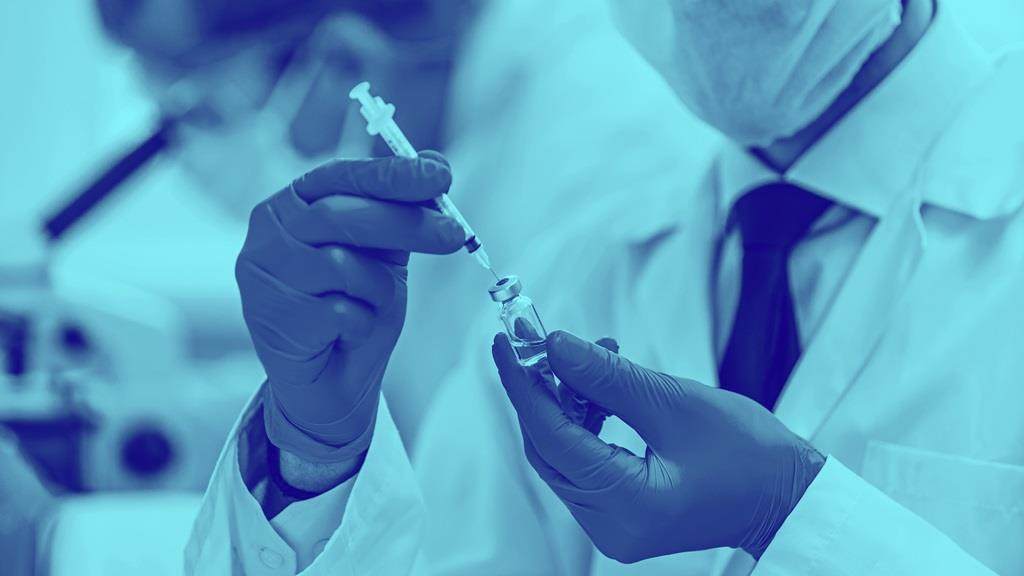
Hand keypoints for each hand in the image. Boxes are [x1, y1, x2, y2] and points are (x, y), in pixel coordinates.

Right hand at [237, 152, 463, 464]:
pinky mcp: (269, 316)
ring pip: (340, 264)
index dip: (393, 175)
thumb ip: (403, 210)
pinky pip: (337, 310)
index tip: (441, 177)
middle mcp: (268, 231)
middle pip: (340, 214)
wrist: (330, 380)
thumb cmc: (354, 306)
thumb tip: (437, 162)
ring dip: (377, 288)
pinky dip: (361, 321)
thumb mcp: (384, 253)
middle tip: (453, 233)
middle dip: (405, 223)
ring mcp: (262, 274)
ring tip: (374, 304)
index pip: (343, 176)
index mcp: (294, 203)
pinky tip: (350, 331)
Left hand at [492, 330, 824, 562]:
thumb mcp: (674, 404)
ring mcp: (612, 526)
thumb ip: (607, 377)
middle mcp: (609, 526)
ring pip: (563, 455)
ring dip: (566, 402)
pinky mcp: (620, 515)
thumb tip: (554, 345)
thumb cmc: (749, 454)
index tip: (504, 342)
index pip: (552, 438)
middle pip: (550, 450)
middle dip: (541, 391)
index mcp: (626, 504)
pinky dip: (583, 422)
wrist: (787, 496)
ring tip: (587, 355)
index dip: (524, 385)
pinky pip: (583, 463)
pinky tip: (598, 388)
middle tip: (535, 340)